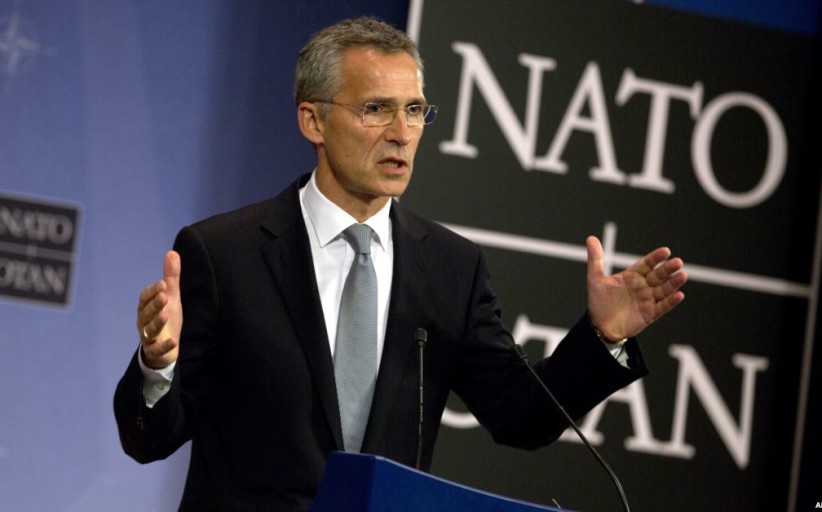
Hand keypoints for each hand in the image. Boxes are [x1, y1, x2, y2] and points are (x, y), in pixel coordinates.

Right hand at [136, 251, 182, 368]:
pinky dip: (164, 346)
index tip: (164, 284)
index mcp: (145, 307)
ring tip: (165, 315)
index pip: (145, 297)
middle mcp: (143, 321)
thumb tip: (172, 252)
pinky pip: (157, 349)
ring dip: (156, 323)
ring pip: (149, 330)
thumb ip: (171, 277)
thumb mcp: (171, 297)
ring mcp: (148, 337)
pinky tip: (174, 341)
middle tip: (165, 296)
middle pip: (146, 313)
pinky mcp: (155, 350)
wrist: (165, 346)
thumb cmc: (166, 317)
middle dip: (155, 304)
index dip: (153, 291)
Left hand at [586, 236, 686, 340]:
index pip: (646, 264)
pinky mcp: (650, 314)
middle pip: (658, 275)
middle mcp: (643, 286)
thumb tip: (591, 238)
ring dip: (673, 283)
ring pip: (664, 289)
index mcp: (632, 276)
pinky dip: (671, 301)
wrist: (600, 326)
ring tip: (682, 275)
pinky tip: (679, 295)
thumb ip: (596, 259)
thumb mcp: (595, 279)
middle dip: (668, 269)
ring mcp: (648, 300)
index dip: (656, 258)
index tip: (666, 251)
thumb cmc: (598, 302)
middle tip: (678, 262)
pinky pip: (663, 307)